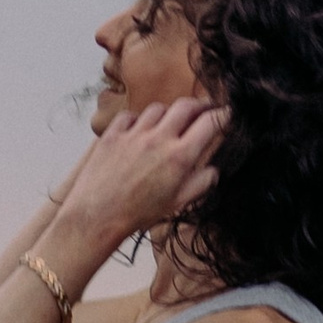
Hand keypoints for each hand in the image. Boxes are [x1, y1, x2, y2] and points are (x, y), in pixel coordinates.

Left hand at [52, 99, 225, 250]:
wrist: (96, 218)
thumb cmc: (137, 215)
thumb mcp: (176, 204)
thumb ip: (199, 184)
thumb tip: (213, 170)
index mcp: (179, 157)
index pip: (210, 123)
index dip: (223, 115)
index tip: (227, 113)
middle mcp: (158, 139)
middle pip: (186, 106)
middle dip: (200, 105)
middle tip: (203, 110)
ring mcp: (134, 134)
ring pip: (158, 108)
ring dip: (169, 113)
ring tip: (170, 123)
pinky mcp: (112, 134)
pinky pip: (130, 116)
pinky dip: (138, 120)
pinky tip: (139, 130)